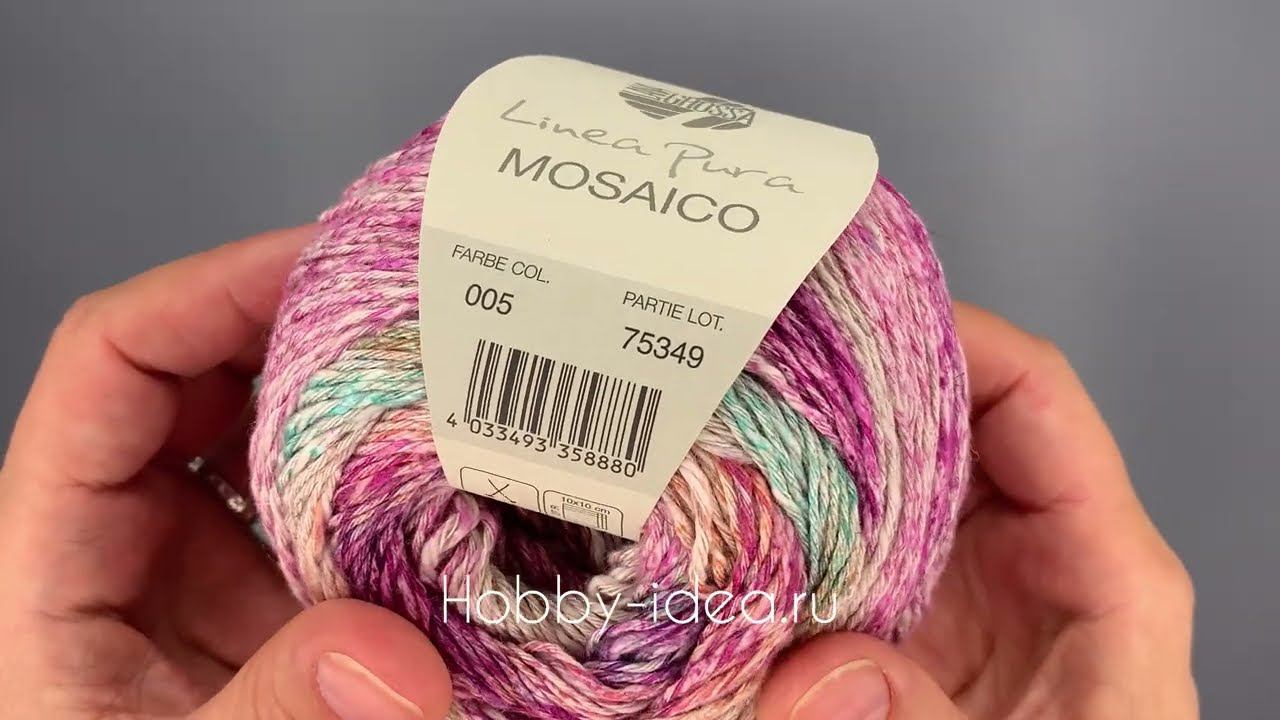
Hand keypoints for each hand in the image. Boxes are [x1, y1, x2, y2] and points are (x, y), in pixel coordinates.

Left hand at [0, 227, 450, 718]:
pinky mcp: (273, 624)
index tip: (326, 268)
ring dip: (361, 409)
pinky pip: (333, 529)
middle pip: (204, 383)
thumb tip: (384, 656)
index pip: (110, 368)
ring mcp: (205, 587)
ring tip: (457, 380)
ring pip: (277, 451)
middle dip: (309, 331)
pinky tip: (466, 495)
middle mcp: (125, 555)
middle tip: (425, 308)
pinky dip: (396, 499)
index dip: (209, 291)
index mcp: (47, 567)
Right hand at [758, 303, 1197, 718]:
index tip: (850, 310)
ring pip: (882, 475)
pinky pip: (842, 542)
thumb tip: (825, 671)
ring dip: (808, 444)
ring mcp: (955, 585)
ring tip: (721, 409)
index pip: (1032, 398)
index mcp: (1101, 566)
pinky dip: (786, 519)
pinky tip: (723, 509)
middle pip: (943, 420)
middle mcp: (1026, 553)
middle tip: (753, 346)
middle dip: (851, 378)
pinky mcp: (897, 622)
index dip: (948, 335)